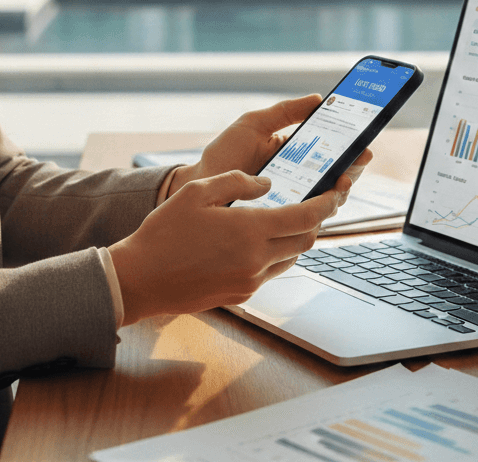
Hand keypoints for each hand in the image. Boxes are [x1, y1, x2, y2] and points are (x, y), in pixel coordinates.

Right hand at [108, 169, 338, 323]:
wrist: (141, 279)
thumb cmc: (165, 232)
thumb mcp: (198, 191)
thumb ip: (237, 182)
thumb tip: (268, 185)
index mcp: (249, 231)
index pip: (305, 217)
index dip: (326, 203)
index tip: (336, 191)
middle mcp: (256, 259)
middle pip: (305, 240)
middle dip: (316, 220)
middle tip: (316, 202)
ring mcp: (250, 280)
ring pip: (291, 258)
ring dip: (296, 239)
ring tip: (287, 219)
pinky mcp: (241, 294)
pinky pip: (271, 271)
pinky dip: (275, 254)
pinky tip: (258, 240)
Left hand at [167, 94, 373, 209]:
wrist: (200, 185)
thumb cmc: (224, 155)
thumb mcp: (253, 124)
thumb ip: (285, 111)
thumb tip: (319, 98)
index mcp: (296, 154)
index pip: (332, 152)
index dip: (351, 147)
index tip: (363, 141)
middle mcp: (299, 181)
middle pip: (337, 177)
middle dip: (353, 169)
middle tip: (358, 161)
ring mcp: (292, 203)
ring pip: (328, 202)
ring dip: (340, 192)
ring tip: (342, 181)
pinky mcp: (282, 223)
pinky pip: (307, 222)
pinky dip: (318, 213)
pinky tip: (320, 204)